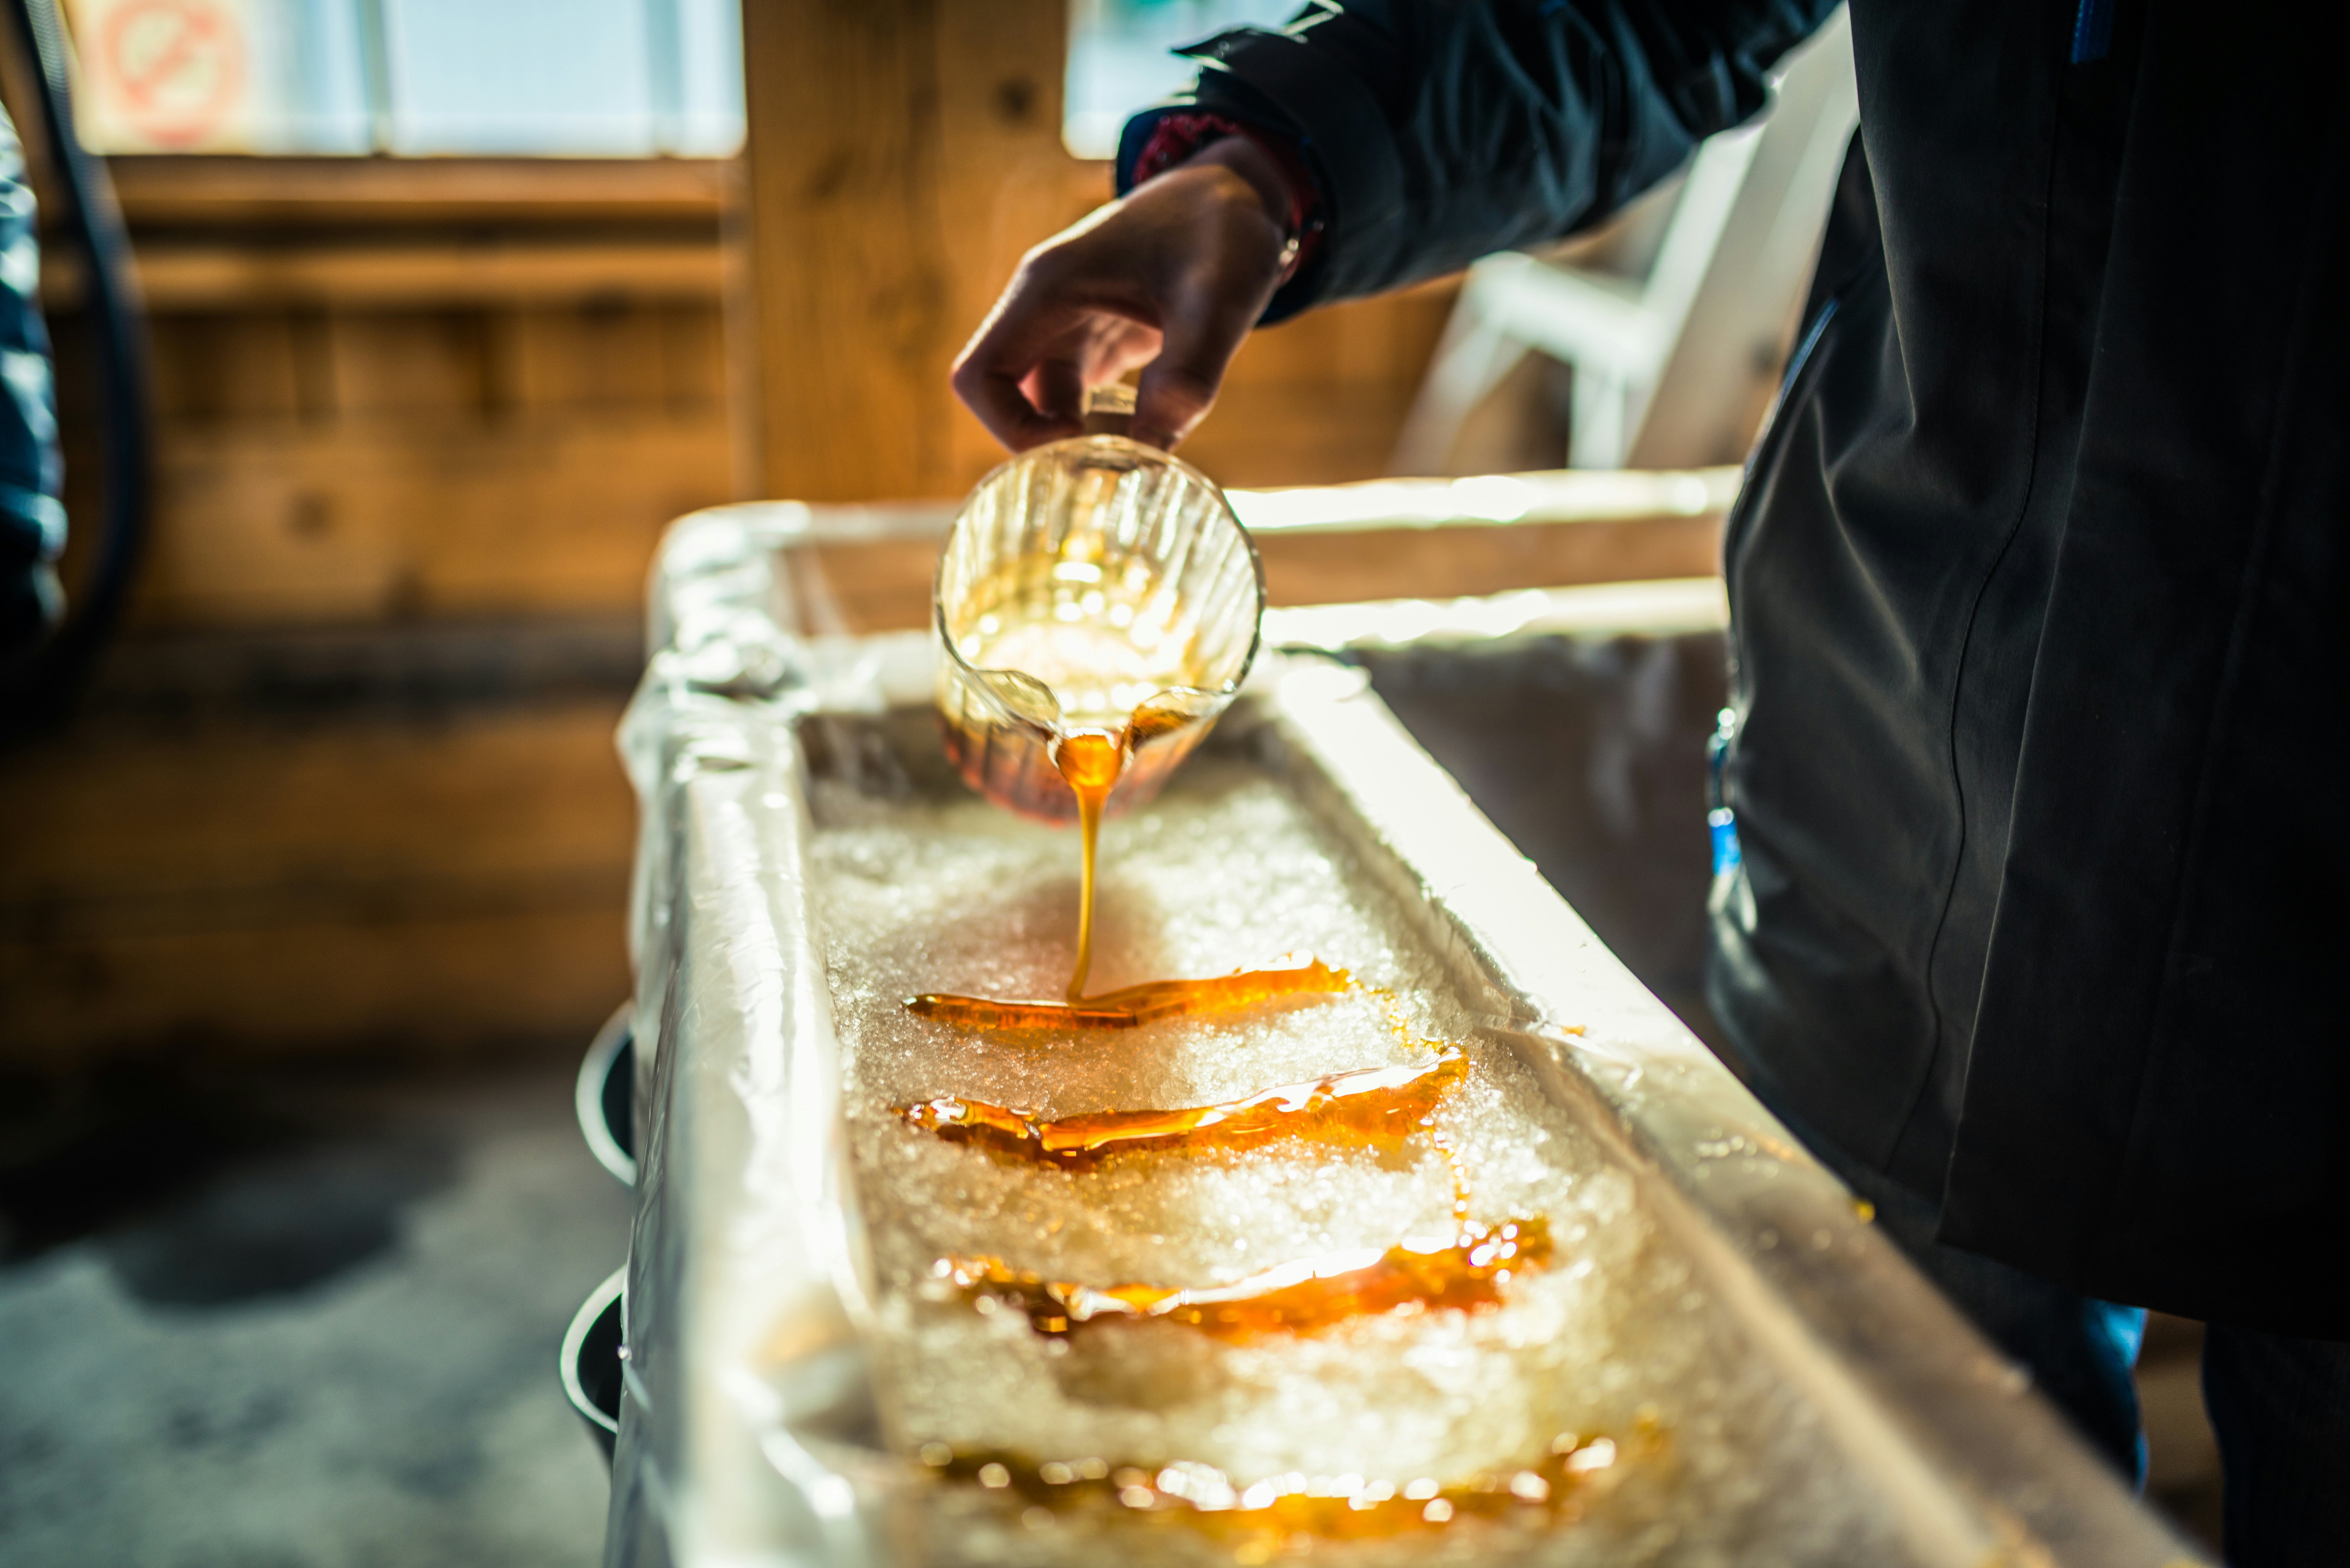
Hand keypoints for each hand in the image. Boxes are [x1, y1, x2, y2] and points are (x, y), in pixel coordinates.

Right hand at [952, 139, 1294, 451]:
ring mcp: (1068, 321)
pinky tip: (1143, 439)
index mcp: (1049, 288)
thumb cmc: (1224, 229)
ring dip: (1073, 437)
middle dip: (1041, 442)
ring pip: (1040, 401)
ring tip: (1130, 462)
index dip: (1008, 426)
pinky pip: (1075, 395)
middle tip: (1105, 469)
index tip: (1072, 445)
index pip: (979, 375)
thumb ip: (1189, 373)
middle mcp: (1045, 306)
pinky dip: (1099, 425)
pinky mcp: (1097, 336)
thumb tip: (1153, 448)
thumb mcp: (1220, 300)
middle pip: (1002, 396)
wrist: (1240, 192)